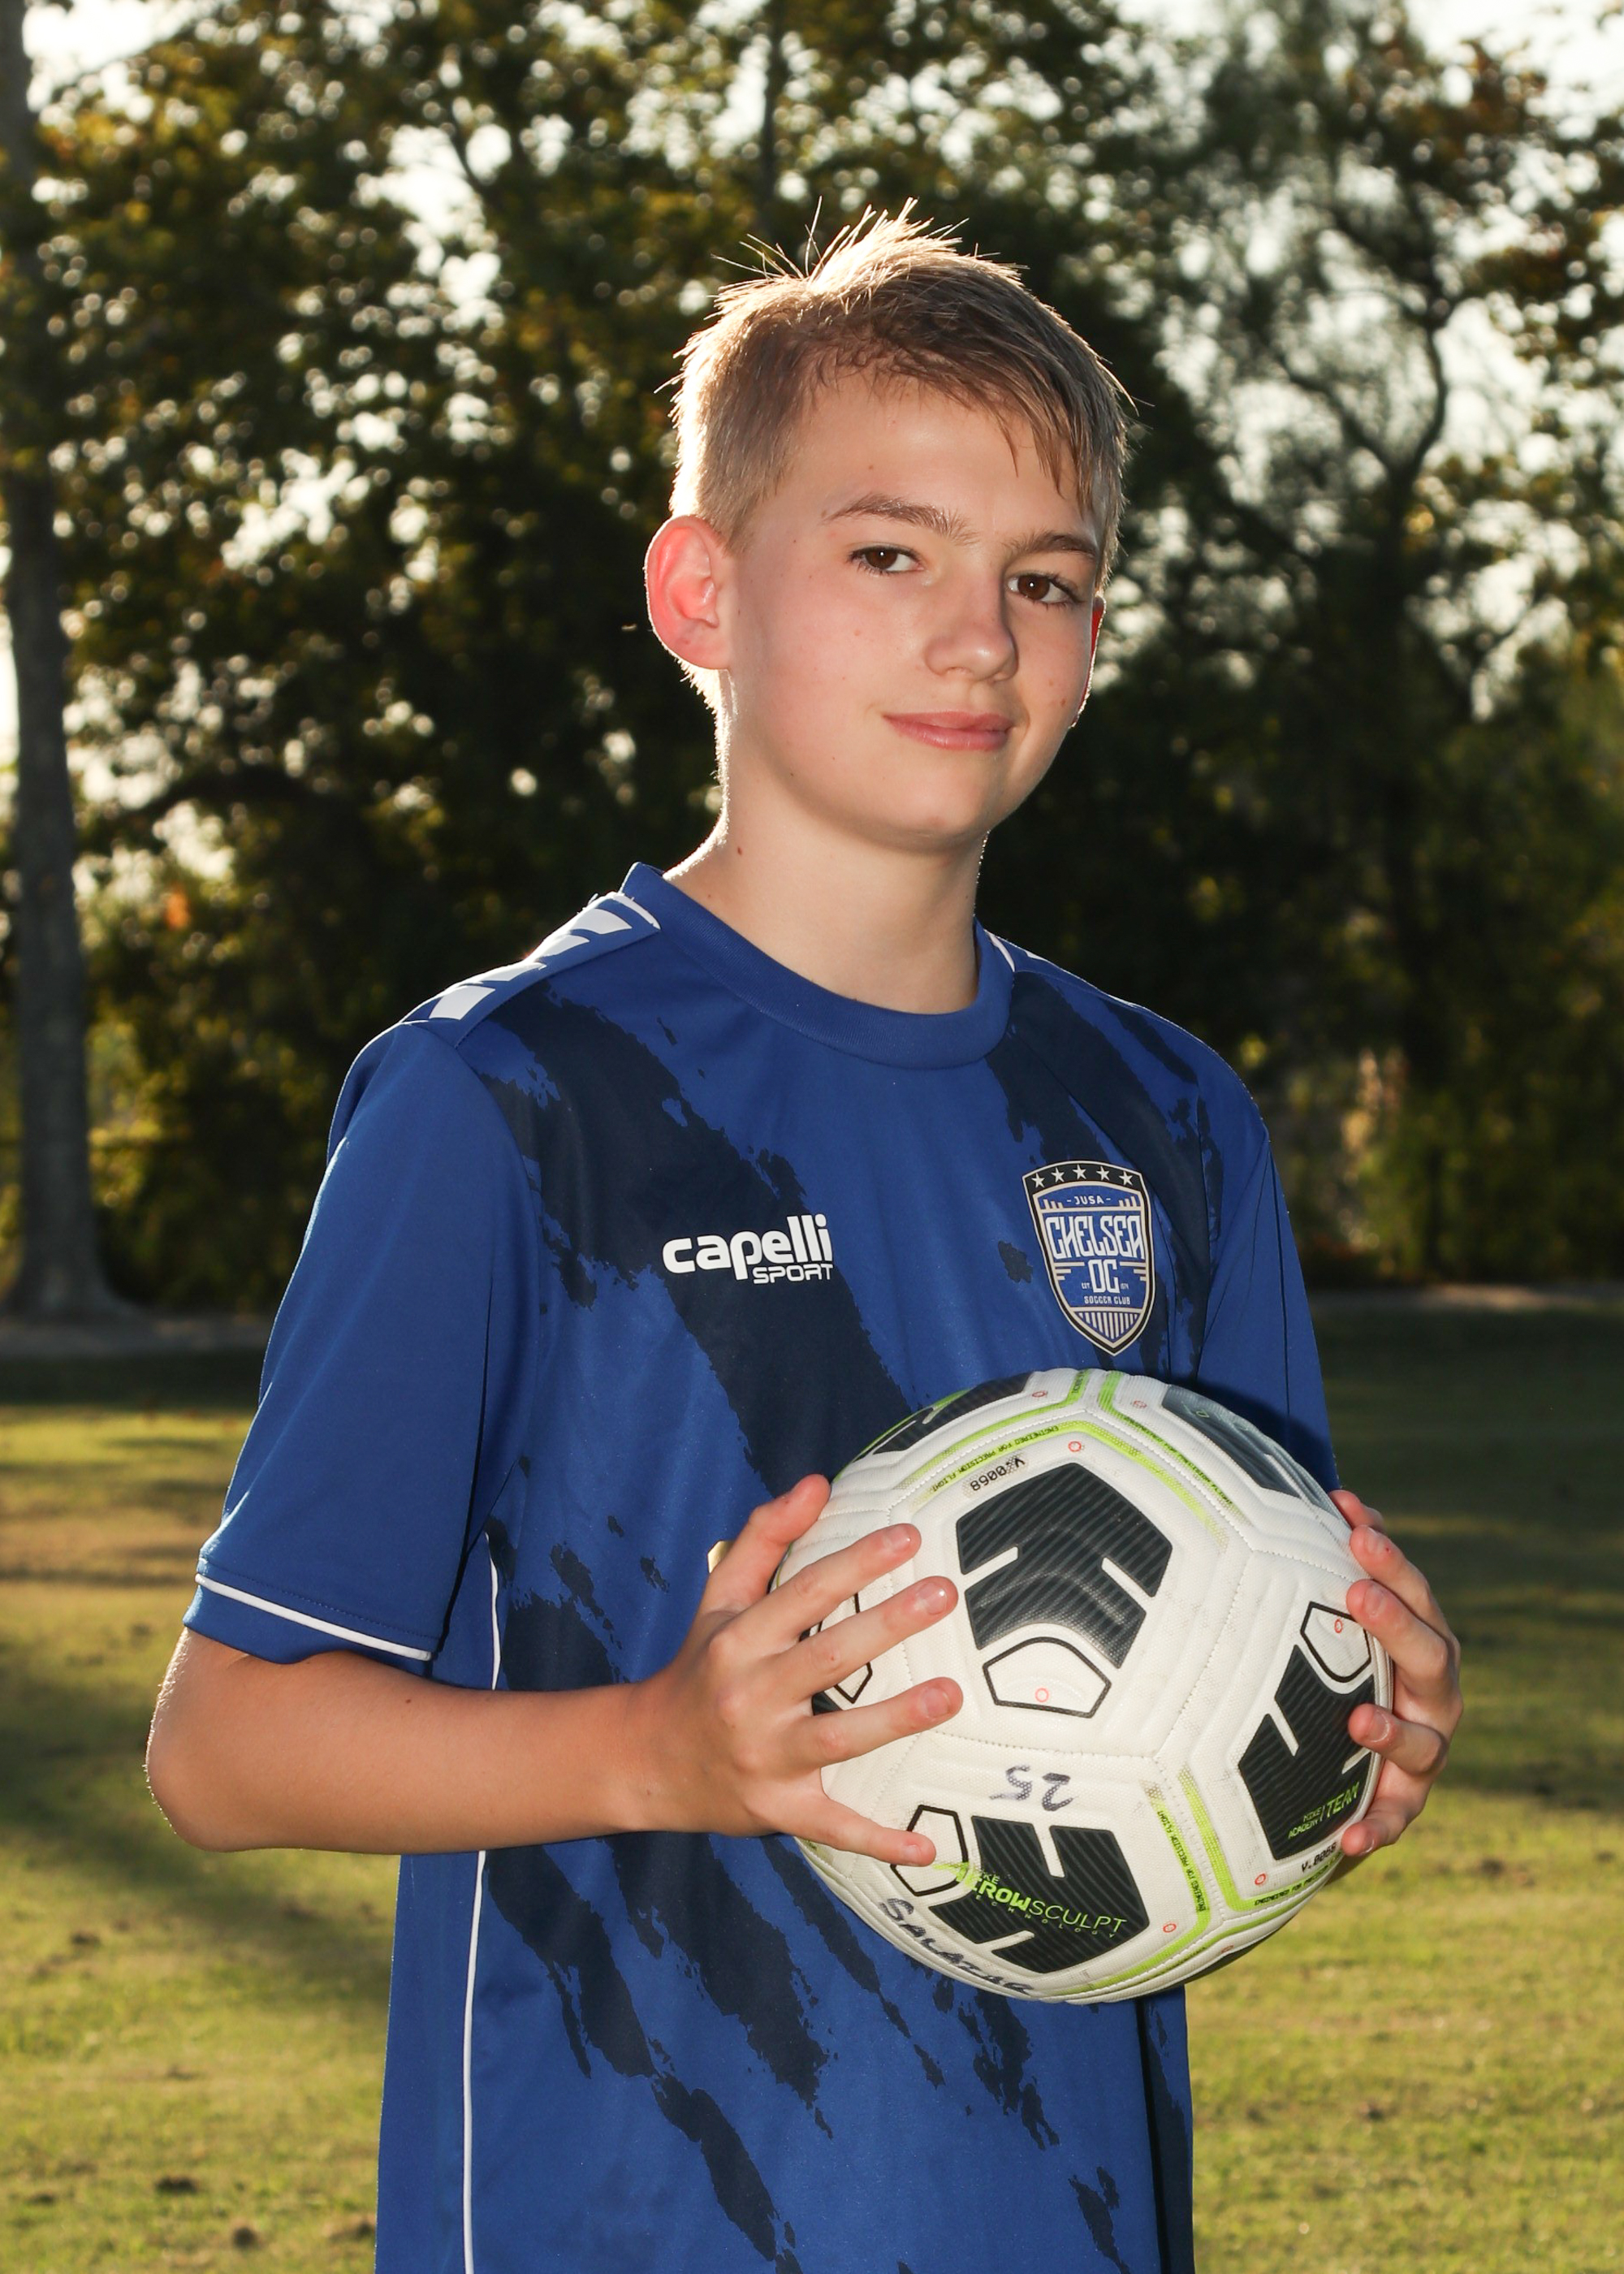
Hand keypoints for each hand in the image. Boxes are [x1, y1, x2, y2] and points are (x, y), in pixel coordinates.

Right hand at [633, 1475, 961, 1864]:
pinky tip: (929, 1849)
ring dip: (894, 1719)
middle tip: (945, 1594)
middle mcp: (749, 1696)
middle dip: (887, 1625)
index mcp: (740, 1640)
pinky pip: (832, 1826)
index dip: (857, 1561)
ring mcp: (763, 1757)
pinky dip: (878, 1842)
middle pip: (827, 1657)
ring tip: (952, 1694)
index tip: (910, 1536)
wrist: (644, 1761)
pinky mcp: (775, 1809)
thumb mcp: (720, 1601)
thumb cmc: (699, 1668)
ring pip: (836, 1739)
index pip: (805, 1592)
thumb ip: (765, 1538)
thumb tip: (818, 1482)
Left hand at [1331, 1488, 1461, 1859]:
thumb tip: (1308, 1492)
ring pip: (1424, 1742)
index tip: (1354, 1524)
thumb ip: (1328, 1566)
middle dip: (1397, 1623)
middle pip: (1432, 1655)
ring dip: (1392, 1730)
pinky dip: (1377, 1828)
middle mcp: (1434, 1695)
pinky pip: (1395, 1820)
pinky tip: (1351, 1838)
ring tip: (1358, 1718)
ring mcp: (1425, 1751)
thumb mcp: (1334, 1622)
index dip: (1391, 1559)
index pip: (1416, 1593)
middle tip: (1357, 1593)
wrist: (1344, 1760)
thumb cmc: (1338, 1668)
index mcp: (1421, 1642)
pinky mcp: (1403, 1804)